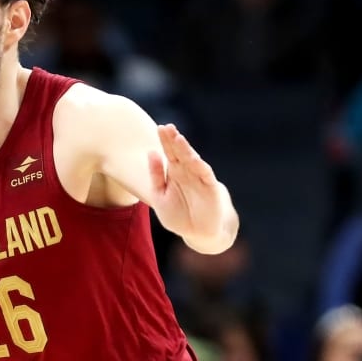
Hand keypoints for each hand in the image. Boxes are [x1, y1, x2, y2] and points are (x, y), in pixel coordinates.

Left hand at [147, 125, 227, 245]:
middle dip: (173, 141)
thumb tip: (151, 152)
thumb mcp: (160, 196)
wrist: (199, 233)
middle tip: (166, 127)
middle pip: (179, 153)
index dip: (165, 141)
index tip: (160, 128)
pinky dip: (199, 167)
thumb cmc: (179, 215)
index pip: (169, 153)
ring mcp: (199, 178)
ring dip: (186, 150)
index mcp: (174, 173)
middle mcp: (187, 172)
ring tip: (178, 138)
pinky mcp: (210, 188)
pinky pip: (205, 175)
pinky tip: (193, 158)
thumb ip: (155, 176)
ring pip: (192, 161)